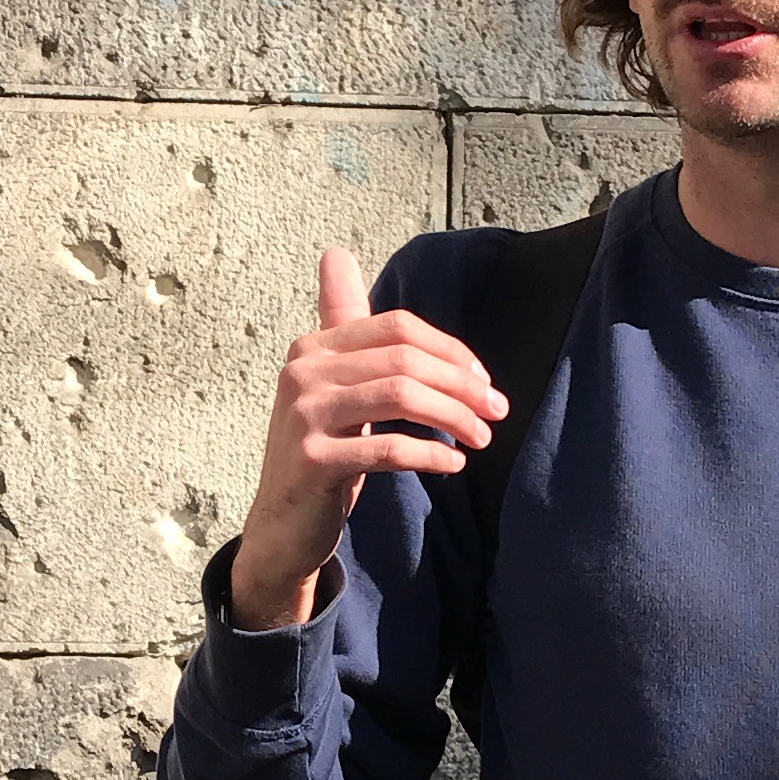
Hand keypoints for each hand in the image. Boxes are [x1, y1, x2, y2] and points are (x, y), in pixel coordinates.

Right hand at [229, 249, 507, 629]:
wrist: (281, 526)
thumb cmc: (322, 450)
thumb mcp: (331, 384)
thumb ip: (341, 323)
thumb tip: (335, 253)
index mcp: (313, 347)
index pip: (398, 327)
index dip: (450, 351)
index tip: (484, 382)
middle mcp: (302, 372)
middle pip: (404, 360)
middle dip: (462, 385)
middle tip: (496, 413)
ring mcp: (303, 415)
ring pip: (401, 397)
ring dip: (455, 417)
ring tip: (481, 438)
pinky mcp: (313, 460)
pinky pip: (389, 448)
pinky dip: (431, 454)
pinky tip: (453, 464)